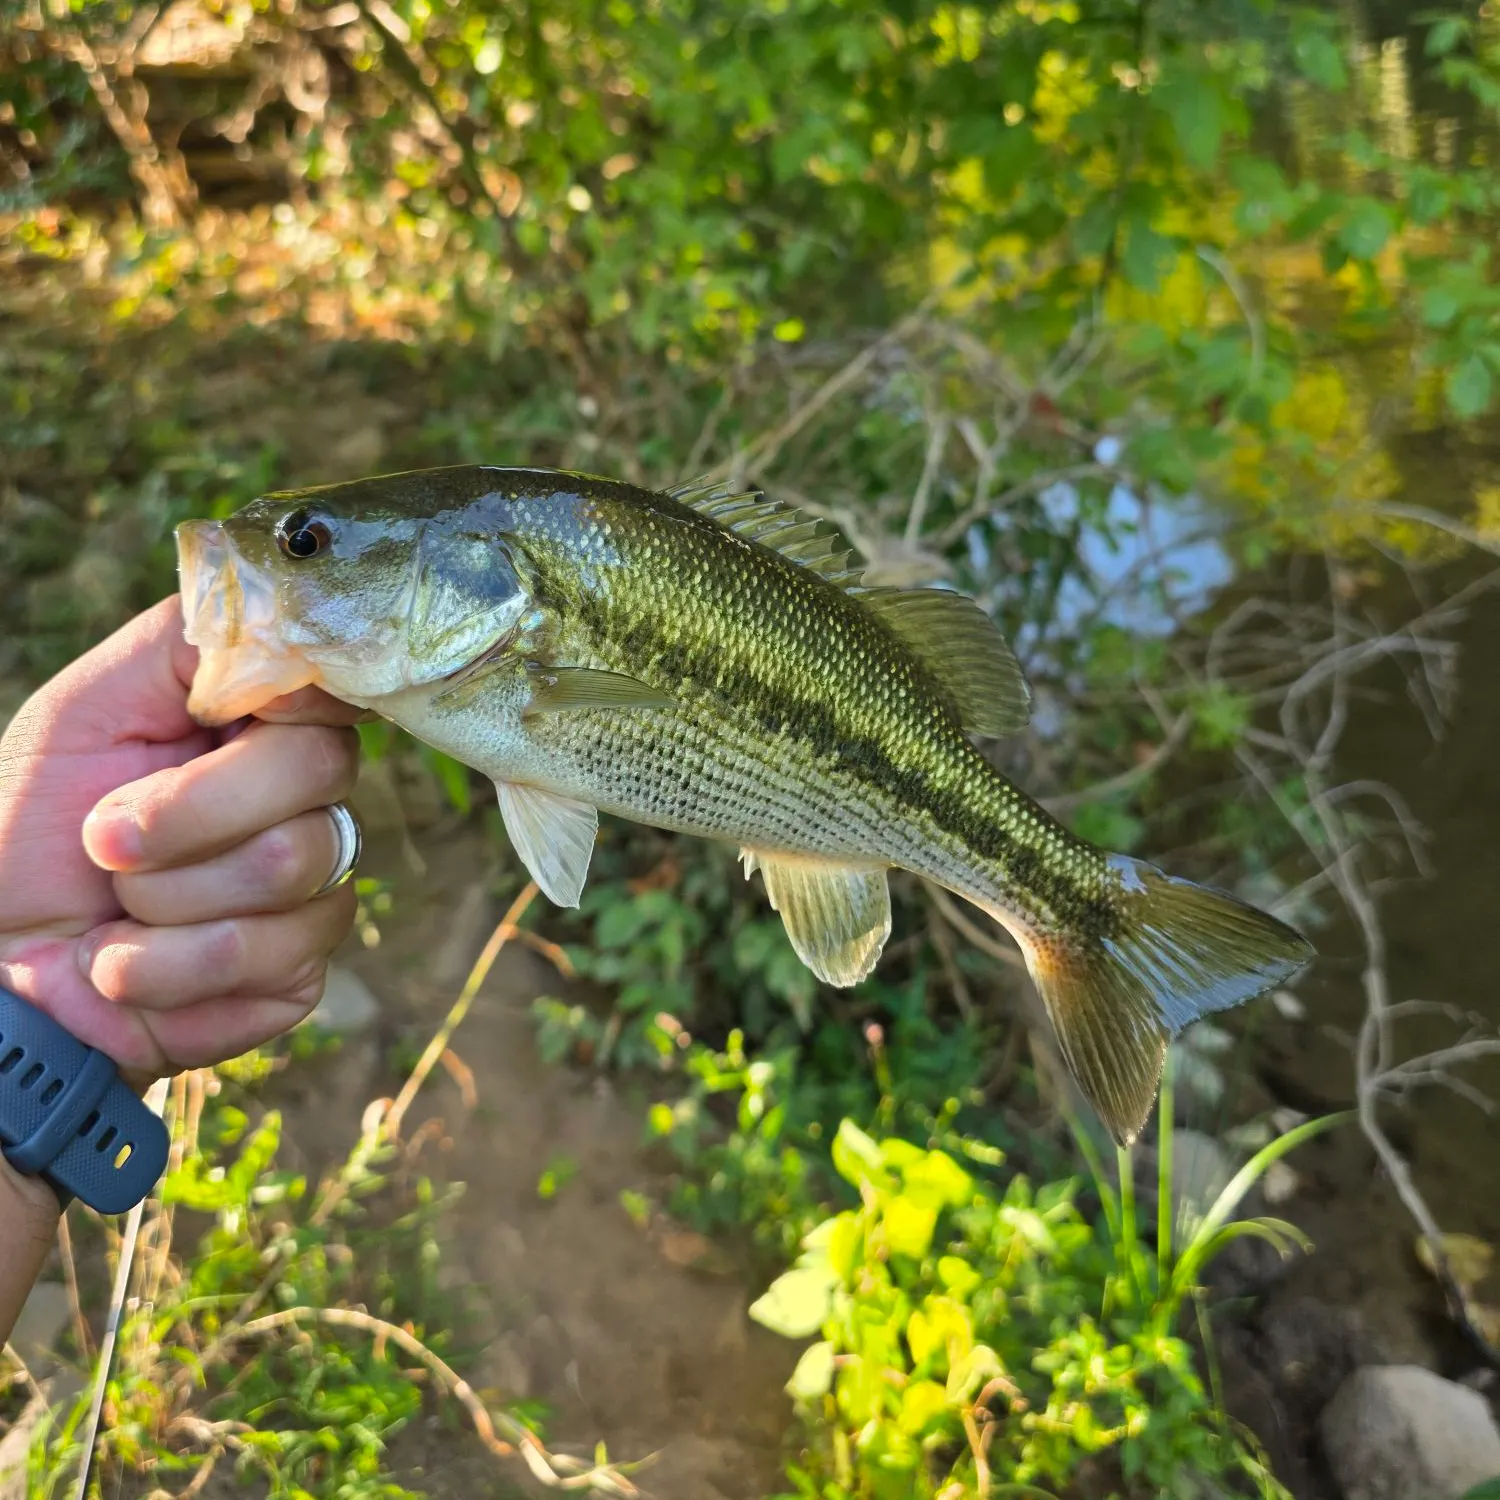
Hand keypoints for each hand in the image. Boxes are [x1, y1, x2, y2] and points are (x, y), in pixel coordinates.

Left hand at [0, 596, 366, 1083]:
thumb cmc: (33, 826)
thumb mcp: (86, 708)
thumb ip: (184, 644)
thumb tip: (285, 612)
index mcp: (267, 728)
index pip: (333, 688)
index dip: (292, 702)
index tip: (208, 720)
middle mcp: (309, 804)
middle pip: (316, 775)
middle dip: (184, 813)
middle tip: (103, 838)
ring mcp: (314, 892)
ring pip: (291, 865)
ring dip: (162, 897)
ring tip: (113, 912)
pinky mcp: (298, 975)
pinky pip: (265, 955)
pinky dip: (163, 967)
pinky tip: (124, 966)